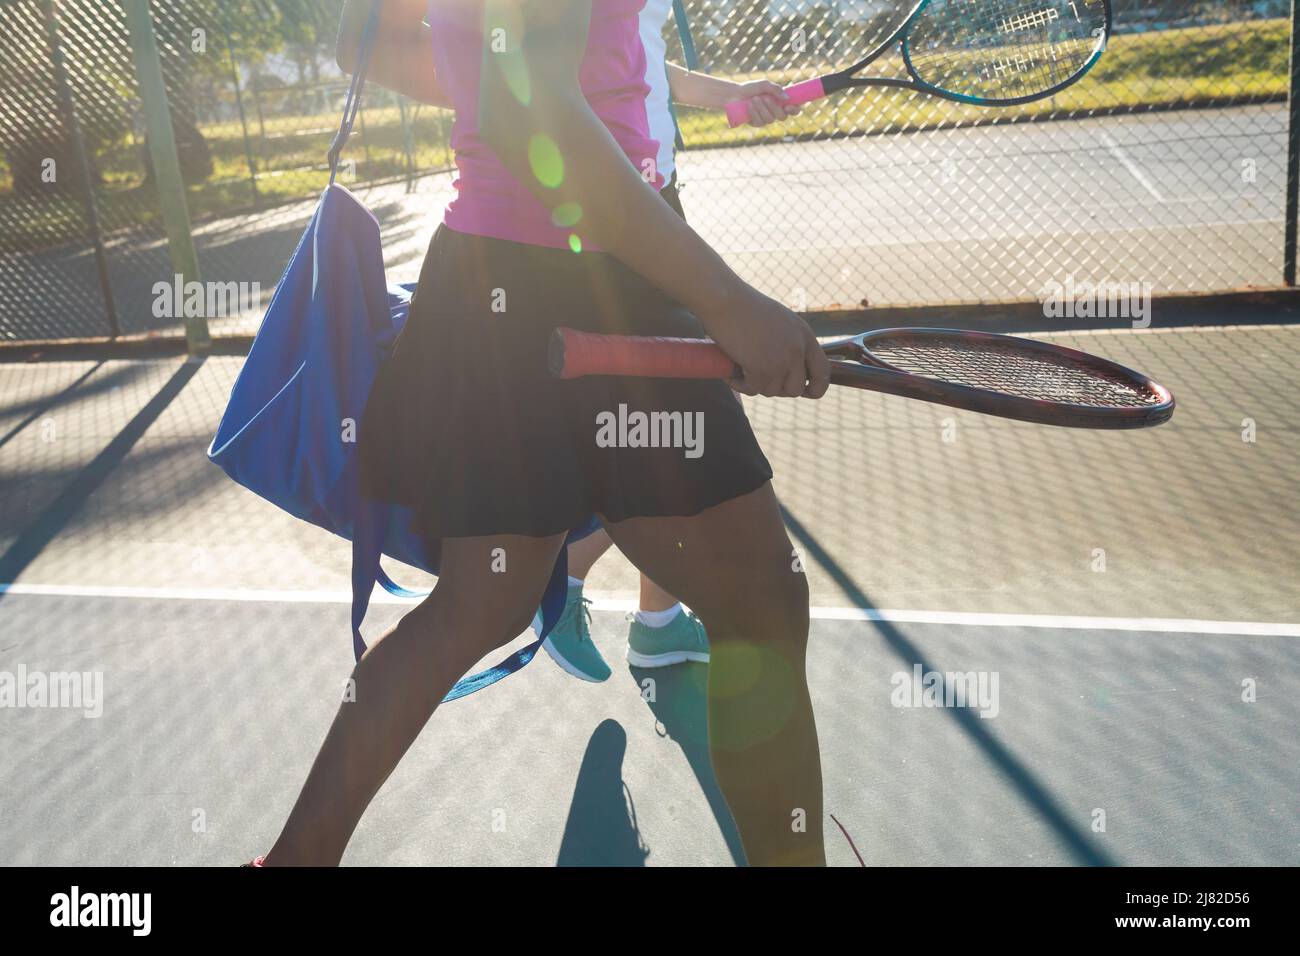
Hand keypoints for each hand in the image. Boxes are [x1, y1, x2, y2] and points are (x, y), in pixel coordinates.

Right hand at [697, 284, 829, 398]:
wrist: (725, 299)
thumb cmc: (745, 307)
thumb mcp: (779, 322)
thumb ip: (790, 342)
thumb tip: (788, 370)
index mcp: (805, 335)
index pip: (823, 371)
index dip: (817, 387)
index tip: (806, 392)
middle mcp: (798, 349)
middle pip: (796, 388)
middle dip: (778, 389)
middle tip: (759, 378)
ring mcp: (782, 361)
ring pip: (772, 391)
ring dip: (755, 384)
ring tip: (741, 367)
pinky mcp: (762, 369)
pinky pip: (753, 390)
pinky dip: (740, 384)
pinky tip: (732, 372)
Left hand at [732, 80, 801, 126]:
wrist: (735, 94)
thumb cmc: (751, 88)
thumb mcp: (764, 85)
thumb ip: (776, 89)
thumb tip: (786, 98)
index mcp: (780, 103)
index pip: (793, 110)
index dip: (794, 110)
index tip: (788, 106)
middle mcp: (775, 113)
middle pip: (782, 117)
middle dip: (774, 107)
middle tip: (765, 98)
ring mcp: (766, 119)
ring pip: (770, 120)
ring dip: (762, 109)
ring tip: (754, 99)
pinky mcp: (756, 124)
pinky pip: (760, 122)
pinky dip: (755, 113)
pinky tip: (749, 106)